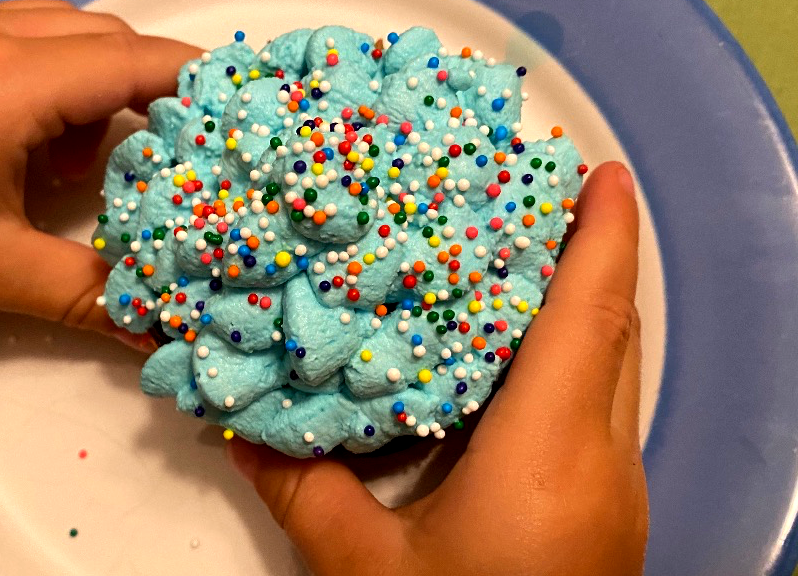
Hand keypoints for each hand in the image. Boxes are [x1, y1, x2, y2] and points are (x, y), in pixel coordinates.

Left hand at [0, 0, 196, 346]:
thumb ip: (91, 294)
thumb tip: (160, 332)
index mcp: (2, 81)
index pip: (129, 60)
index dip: (194, 83)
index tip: (238, 115)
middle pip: (102, 34)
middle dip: (148, 87)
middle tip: (173, 153)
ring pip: (61, 31)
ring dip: (94, 84)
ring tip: (90, 160)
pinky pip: (18, 39)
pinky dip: (51, 82)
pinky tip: (36, 146)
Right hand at [227, 162, 647, 575]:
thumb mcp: (367, 572)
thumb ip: (305, 494)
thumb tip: (240, 435)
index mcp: (548, 453)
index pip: (589, 316)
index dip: (600, 234)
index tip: (600, 171)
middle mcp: (601, 457)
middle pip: (612, 330)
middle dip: (592, 255)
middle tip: (540, 199)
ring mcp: (615, 484)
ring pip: (615, 366)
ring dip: (585, 306)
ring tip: (529, 259)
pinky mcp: (608, 509)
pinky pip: (602, 405)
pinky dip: (575, 357)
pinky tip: (521, 360)